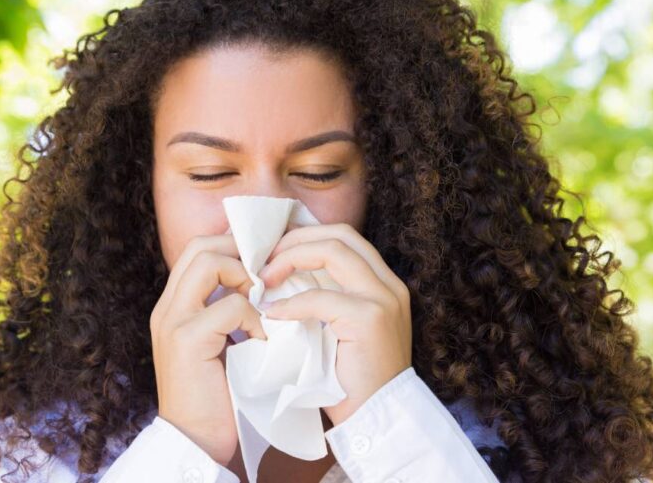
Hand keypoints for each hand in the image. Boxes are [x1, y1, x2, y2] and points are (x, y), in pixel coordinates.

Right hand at [149, 234, 267, 465]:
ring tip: (262, 304)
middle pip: (200, 246)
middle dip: (240, 251)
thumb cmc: (216, 396)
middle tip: (268, 274)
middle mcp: (167, 307)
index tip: (264, 260)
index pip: (197, 250)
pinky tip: (263, 341)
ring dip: (245, 278)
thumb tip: (260, 283)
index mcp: (173, 306)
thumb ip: (226, 314)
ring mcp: (173, 321)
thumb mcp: (218, 345)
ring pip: (210, 264)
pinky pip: (229, 306)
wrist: (196, 441)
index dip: (232, 246)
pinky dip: (254, 318)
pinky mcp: (187, 340)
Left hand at [256, 223, 412, 426]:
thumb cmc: (350, 379)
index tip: (273, 250)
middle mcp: (389, 285)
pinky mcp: (370, 319)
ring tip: (264, 278)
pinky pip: (321, 298)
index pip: (344, 238)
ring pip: (333, 252)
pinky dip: (292, 303)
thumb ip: (321, 298)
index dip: (305, 236)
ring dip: (291, 260)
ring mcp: (383, 299)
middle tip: (263, 258)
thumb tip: (279, 274)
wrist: (376, 419)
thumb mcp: (337, 328)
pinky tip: (272, 314)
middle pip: (340, 234)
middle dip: (296, 240)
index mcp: (383, 283)